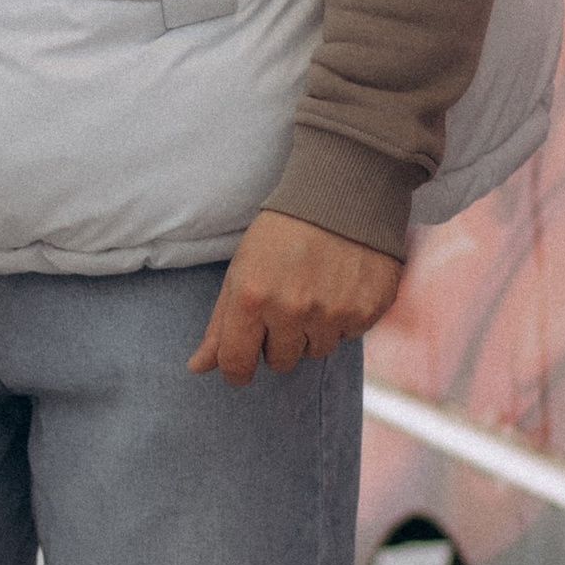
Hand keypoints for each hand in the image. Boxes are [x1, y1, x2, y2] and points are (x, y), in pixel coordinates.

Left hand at [187, 211, 402, 385]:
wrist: (341, 194)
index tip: (240, 364)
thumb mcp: (240, 271)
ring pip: (316, 351)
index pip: (236, 364)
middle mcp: (292, 309)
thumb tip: (196, 368)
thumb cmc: (281, 233)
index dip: (235, 369)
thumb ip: (220, 325)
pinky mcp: (367, 310)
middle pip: (279, 362)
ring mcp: (333, 312)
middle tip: (285, 303)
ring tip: (314, 290)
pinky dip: (343, 318)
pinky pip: (348, 336)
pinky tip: (340, 286)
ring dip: (312, 330)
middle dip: (278, 340)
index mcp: (252, 298)